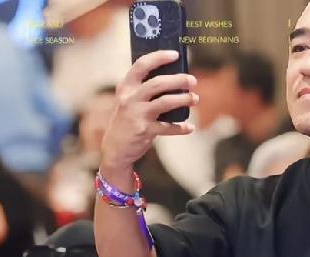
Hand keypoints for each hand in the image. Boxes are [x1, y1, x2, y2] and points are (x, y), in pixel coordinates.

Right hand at [100, 50, 198, 173]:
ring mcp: (137, 115)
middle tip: (193, 80)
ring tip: (194, 99)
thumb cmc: (127, 120)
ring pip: (165, 102)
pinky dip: (180, 128)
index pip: (141, 65)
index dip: (159, 57)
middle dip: (178, 80)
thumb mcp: (129, 101)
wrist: (114, 149)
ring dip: (183, 99)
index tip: (175, 54)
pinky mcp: (144, 131)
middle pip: (157, 83)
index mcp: (126, 87)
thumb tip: (175, 78)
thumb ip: (144, 90)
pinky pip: (167, 127)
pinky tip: (189, 128)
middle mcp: (130, 99)